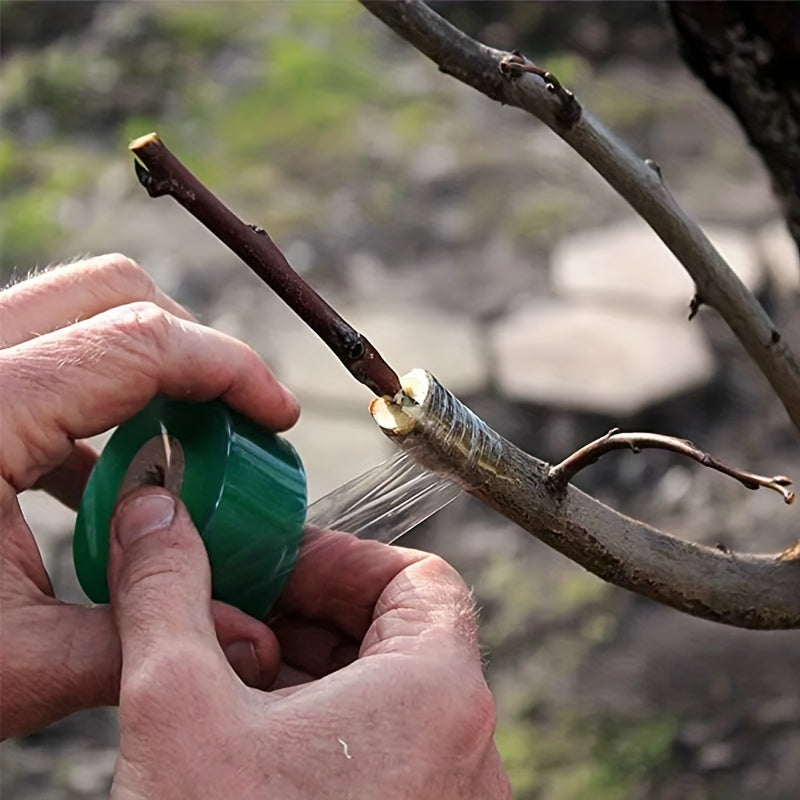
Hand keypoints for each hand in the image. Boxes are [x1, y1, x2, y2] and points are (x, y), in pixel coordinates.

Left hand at [0, 254, 299, 737]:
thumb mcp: (13, 665)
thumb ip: (142, 639)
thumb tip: (252, 640)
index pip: (142, 342)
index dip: (231, 369)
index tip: (277, 415)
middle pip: (112, 290)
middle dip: (193, 345)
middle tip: (231, 417)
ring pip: (78, 313)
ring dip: (149, 368)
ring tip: (180, 447)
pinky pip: (46, 361)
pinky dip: (100, 400)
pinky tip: (110, 474)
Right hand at [109, 489, 509, 798]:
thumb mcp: (177, 709)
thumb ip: (166, 596)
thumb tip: (156, 521)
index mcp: (439, 696)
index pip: (420, 577)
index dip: (343, 558)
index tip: (277, 563)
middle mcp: (465, 750)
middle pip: (400, 632)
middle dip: (312, 611)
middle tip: (240, 609)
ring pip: (387, 695)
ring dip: (311, 669)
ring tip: (232, 673)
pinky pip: (383, 753)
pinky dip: (323, 728)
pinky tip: (250, 740)